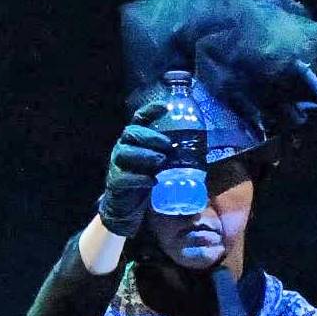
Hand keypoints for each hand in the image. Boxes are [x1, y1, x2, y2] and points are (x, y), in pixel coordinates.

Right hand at [101, 115, 187, 232]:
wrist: (127, 208)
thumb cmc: (146, 181)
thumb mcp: (159, 166)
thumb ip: (172, 157)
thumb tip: (201, 153)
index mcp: (135, 140)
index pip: (139, 119)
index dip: (150, 111)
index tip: (166, 107)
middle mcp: (123, 148)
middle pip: (132, 133)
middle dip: (150, 136)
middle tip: (167, 144)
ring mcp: (117, 165)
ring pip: (125, 153)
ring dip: (145, 155)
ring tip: (161, 161)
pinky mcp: (115, 183)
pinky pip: (124, 178)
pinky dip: (138, 179)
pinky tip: (151, 181)